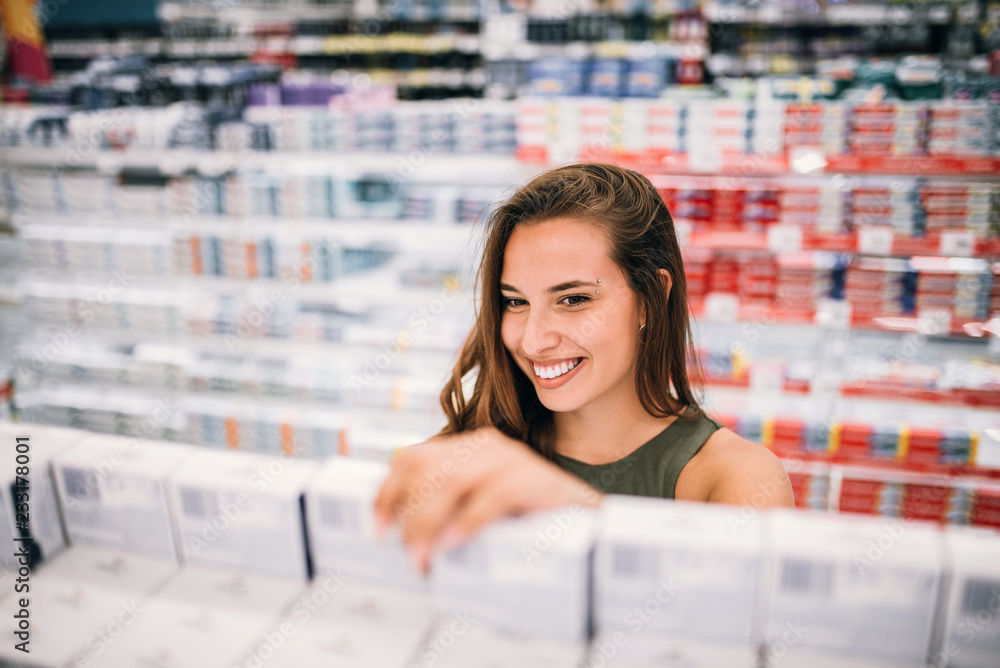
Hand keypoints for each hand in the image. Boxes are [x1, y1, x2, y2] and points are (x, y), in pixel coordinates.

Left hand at [373, 427, 602, 573]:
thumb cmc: (530, 518)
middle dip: (407, 513)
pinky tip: (456, 543)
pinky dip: (468, 522)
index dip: (388, 491)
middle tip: (408, 553)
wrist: (588, 520)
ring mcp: (509, 459)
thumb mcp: (481, 507)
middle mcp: (485, 447)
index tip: (377, 527)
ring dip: (431, 522)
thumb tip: (406, 537)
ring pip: (452, 480)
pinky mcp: (532, 479)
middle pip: (425, 467)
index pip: (412, 457)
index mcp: (469, 449)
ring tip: (426, 555)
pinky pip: (491, 497)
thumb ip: (450, 508)